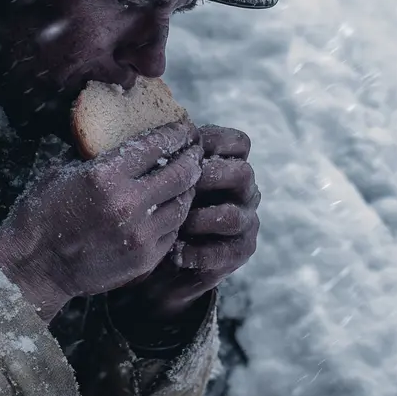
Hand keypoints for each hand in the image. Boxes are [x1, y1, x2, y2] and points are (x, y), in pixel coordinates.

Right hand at [0, 121, 201, 321]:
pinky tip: (172, 206)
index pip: (156, 145)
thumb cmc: (41, 215)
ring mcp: (139, 234)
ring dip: (189, 187)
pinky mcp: (144, 259)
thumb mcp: (62, 173)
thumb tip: (128, 144)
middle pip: (180, 173)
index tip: (185, 128)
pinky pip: (173, 231)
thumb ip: (99, 158)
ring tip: (188, 177)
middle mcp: (128, 204)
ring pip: (183, 204)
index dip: (176, 133)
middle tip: (195, 149)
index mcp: (106, 176)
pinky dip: (176, 216)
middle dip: (192, 157)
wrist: (34, 268)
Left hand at [111, 125, 259, 321]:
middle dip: (210, 175)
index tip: (190, 142)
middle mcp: (244, 190)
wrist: (164, 258)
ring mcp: (245, 220)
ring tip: (174, 225)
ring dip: (199, 219)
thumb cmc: (159, 209)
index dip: (218, 140)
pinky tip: (176, 254)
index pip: (239, 143)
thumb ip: (166, 160)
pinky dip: (198, 252)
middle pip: (242, 173)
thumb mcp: (160, 180)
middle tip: (182, 183)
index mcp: (229, 164)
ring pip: (231, 215)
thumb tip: (151, 137)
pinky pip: (226, 251)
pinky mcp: (241, 250)